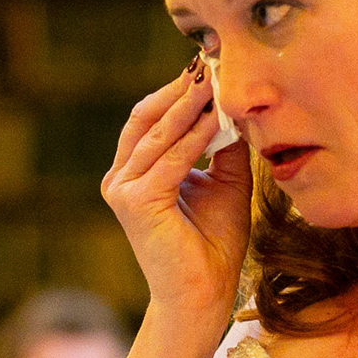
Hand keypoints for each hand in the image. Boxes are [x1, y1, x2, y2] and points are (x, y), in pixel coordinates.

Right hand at [102, 60, 253, 323]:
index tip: (210, 65)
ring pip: (157, 134)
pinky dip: (194, 137)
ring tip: (214, 80)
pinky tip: (216, 119)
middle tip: (209, 62)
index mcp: (135, 171)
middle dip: (180, 89)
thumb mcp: (225, 183)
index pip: (152, 118)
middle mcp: (121, 177)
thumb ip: (224, 146)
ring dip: (188, 105)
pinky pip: (169, 160)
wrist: (202, 295)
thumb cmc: (213, 244)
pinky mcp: (134, 202)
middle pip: (146, 117)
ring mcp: (122, 189)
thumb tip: (236, 104)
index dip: (179, 91)